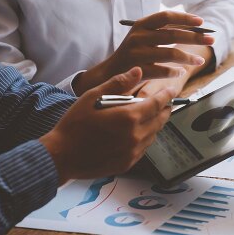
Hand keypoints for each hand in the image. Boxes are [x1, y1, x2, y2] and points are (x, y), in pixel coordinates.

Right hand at [40, 67, 177, 183]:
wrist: (61, 156)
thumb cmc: (74, 124)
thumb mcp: (92, 97)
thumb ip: (118, 83)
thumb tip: (138, 71)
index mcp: (129, 117)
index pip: (157, 103)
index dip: (167, 95)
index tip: (172, 90)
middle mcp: (135, 136)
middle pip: (160, 120)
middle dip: (164, 109)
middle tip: (164, 103)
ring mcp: (133, 152)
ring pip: (153, 134)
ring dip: (154, 124)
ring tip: (149, 116)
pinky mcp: (128, 163)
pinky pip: (144, 148)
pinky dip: (145, 138)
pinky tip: (136, 132)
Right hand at [73, 11, 215, 93]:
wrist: (110, 73)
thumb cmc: (134, 53)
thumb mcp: (144, 37)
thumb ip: (164, 31)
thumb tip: (196, 29)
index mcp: (141, 24)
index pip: (166, 16)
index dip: (185, 18)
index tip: (202, 22)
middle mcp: (138, 36)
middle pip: (172, 35)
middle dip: (195, 38)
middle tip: (211, 40)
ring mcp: (137, 53)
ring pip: (169, 53)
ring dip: (188, 57)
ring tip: (200, 61)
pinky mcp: (137, 70)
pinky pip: (162, 70)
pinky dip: (174, 72)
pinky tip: (181, 72)